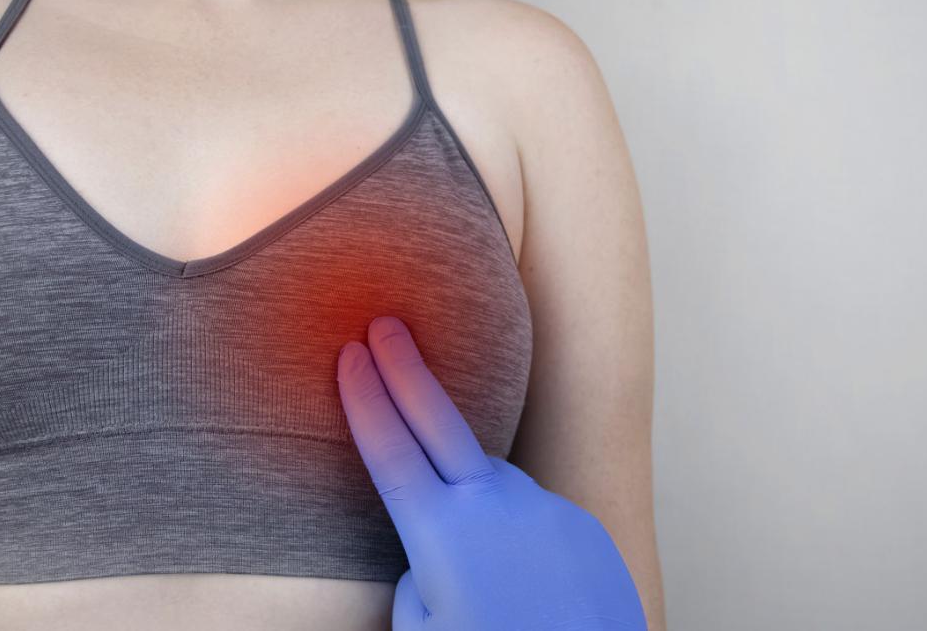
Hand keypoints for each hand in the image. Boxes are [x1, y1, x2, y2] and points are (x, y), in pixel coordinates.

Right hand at [336, 315, 646, 630]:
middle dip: (405, 368)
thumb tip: (438, 548)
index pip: (390, 448)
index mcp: (442, 532)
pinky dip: (513, 531)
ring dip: (467, 490)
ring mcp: (542, 507)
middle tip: (383, 326)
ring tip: (472, 558)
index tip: (348, 354)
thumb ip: (420, 574)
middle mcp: (494, 503)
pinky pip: (530, 514)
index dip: (364, 398)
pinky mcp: (578, 523)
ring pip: (489, 480)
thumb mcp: (422, 629)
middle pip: (438, 418)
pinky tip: (519, 578)